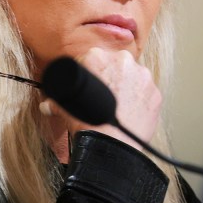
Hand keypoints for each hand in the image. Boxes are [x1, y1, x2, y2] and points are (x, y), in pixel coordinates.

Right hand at [41, 47, 162, 146]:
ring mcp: (142, 75)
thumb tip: (47, 106)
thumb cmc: (88, 124)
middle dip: (112, 77)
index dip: (93, 72)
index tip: (93, 83)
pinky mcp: (155, 91)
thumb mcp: (64, 108)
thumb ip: (56, 102)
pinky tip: (131, 112)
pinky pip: (146, 91)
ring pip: (134, 76)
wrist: (111, 145)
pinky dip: (140, 100)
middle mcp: (122, 60)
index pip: (94, 58)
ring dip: (128, 87)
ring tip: (119, 106)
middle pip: (116, 64)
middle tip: (106, 96)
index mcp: (97, 57)